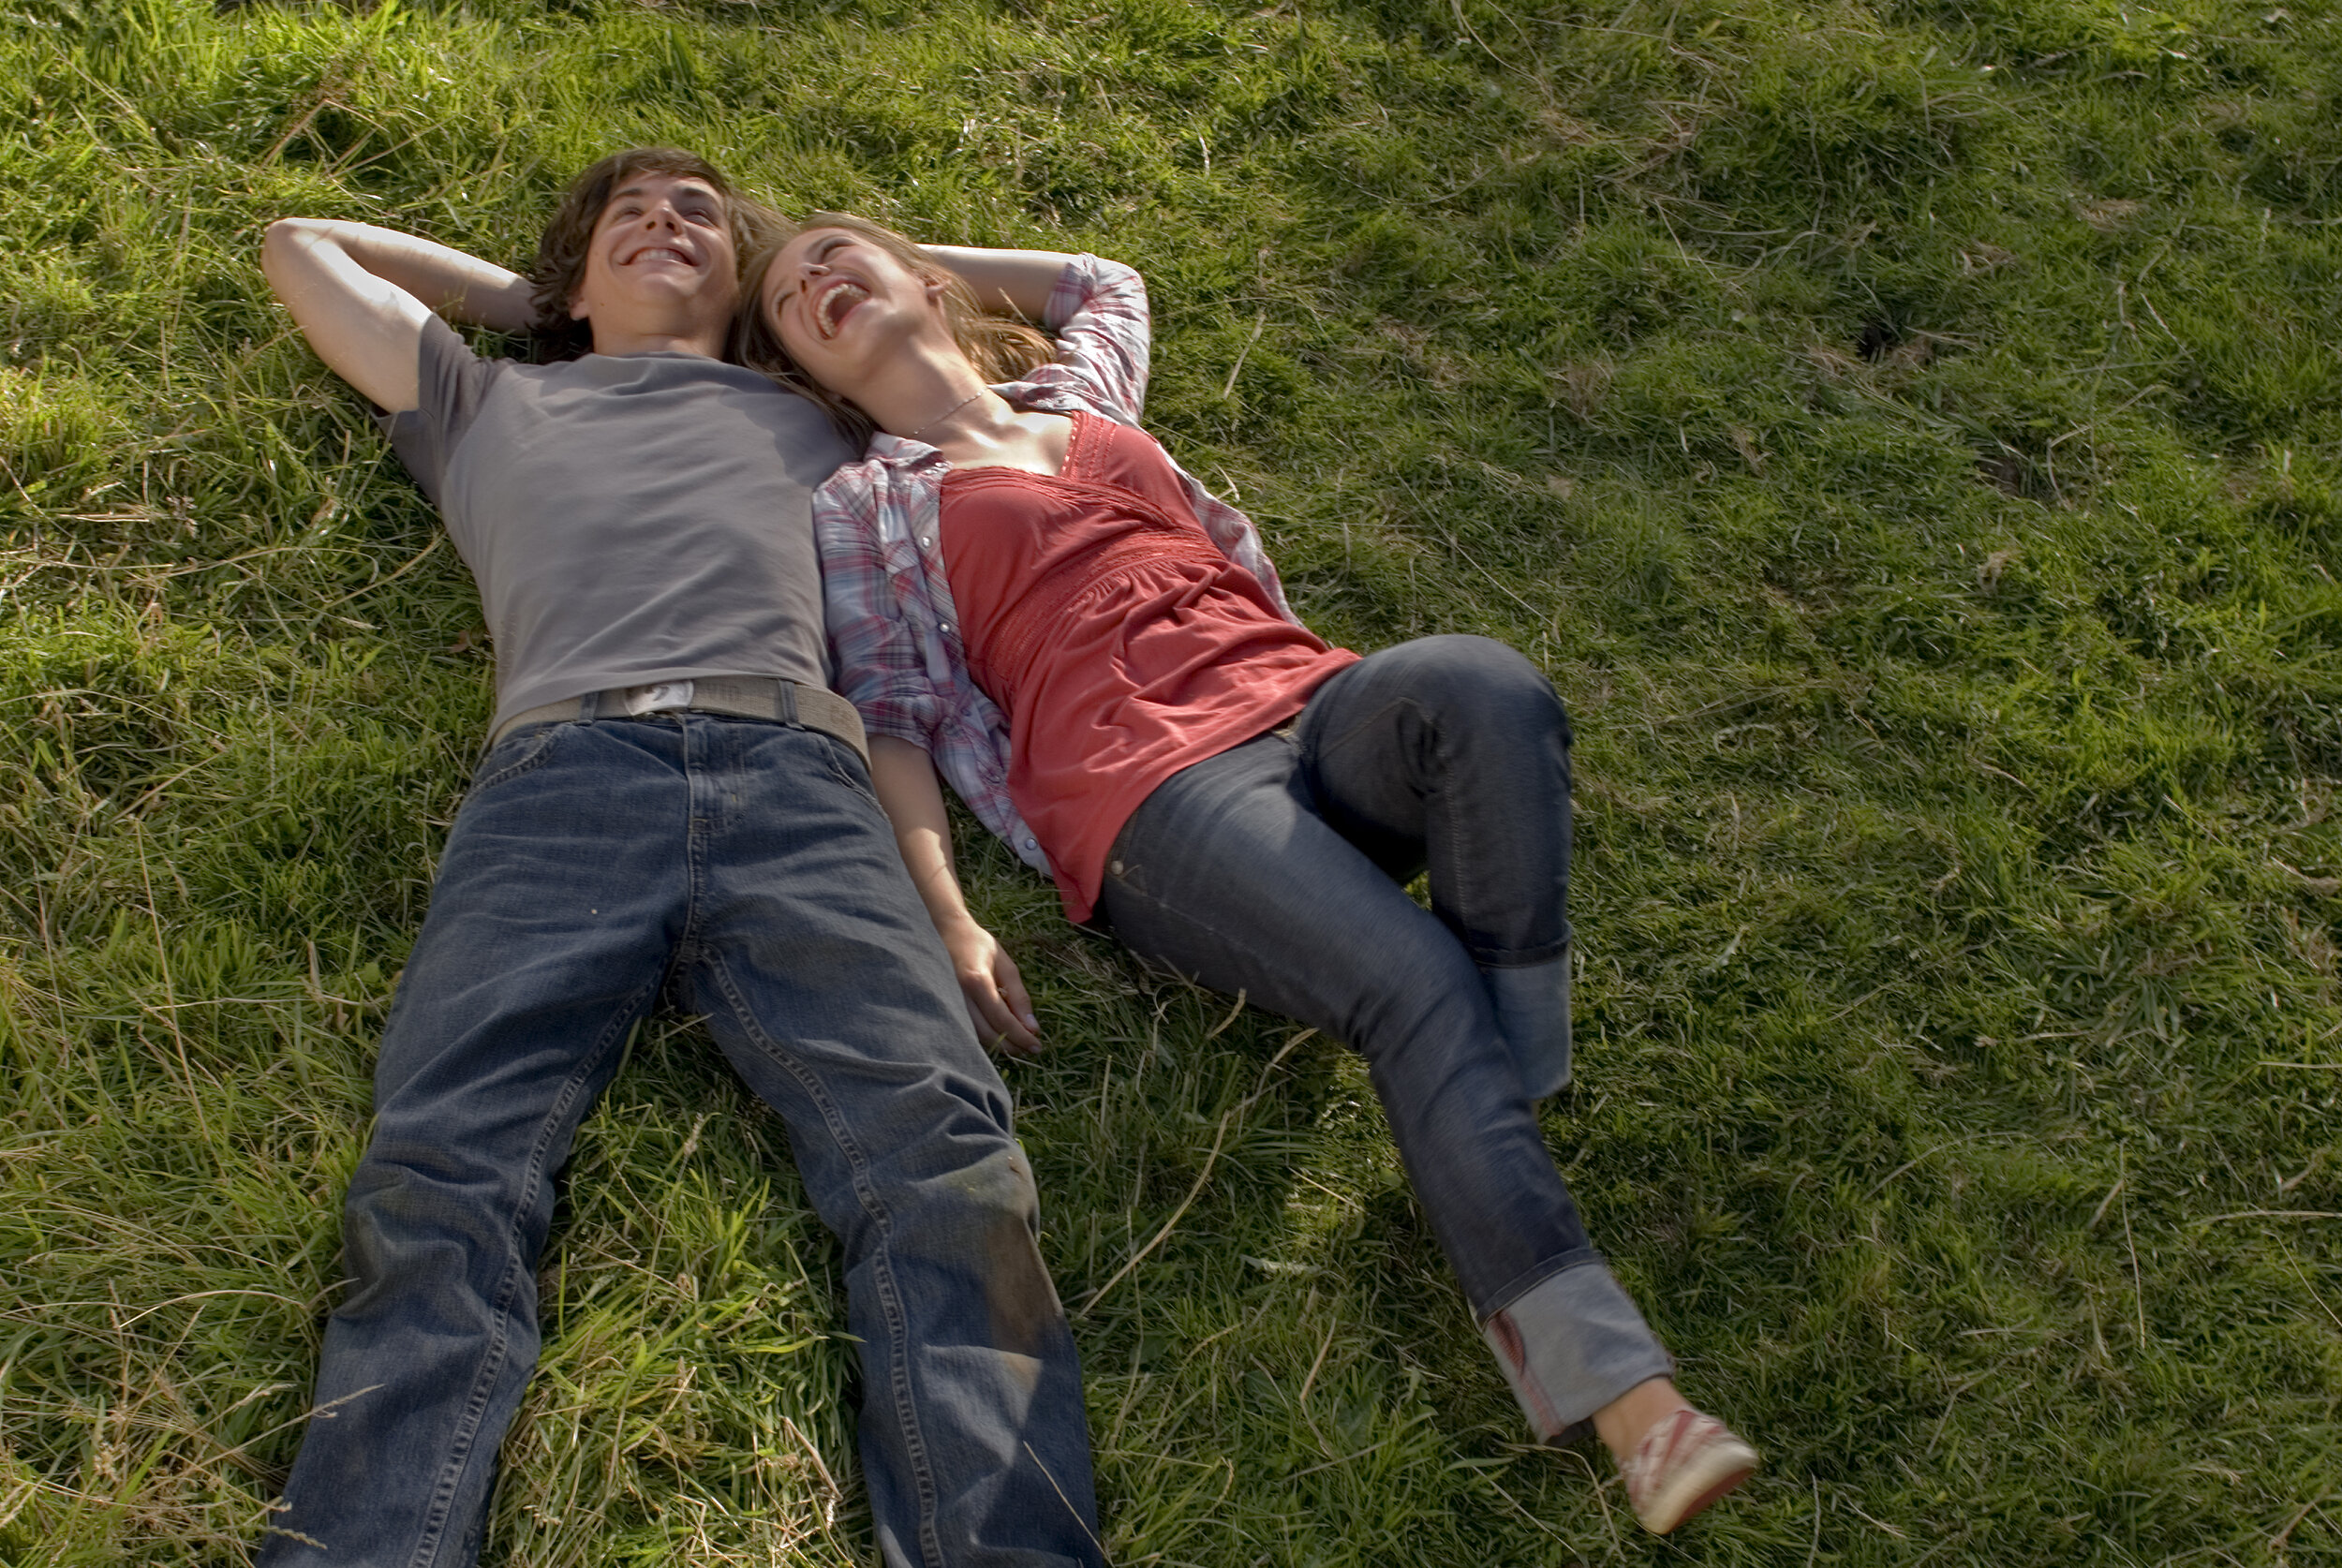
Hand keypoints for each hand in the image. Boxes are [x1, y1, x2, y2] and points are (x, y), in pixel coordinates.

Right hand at [942, 918, 1041, 1054]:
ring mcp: (948, 1004)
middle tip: (1031, 1049)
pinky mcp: (944, 1008)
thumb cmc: (978, 945)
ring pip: (976, 1036)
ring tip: (1019, 1045)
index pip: (1002, 1019)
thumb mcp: (1005, 964)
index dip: (1021, 1036)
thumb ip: (1019, 995)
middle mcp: (958, 996)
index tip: (1037, 1045)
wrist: (945, 933)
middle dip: (1012, 1045)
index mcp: (976, 981)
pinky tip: (1000, 1035)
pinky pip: (967, 1030)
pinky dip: (986, 1037)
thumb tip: (1032, 1026)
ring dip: (1000, 1045)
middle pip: (988, 1033)